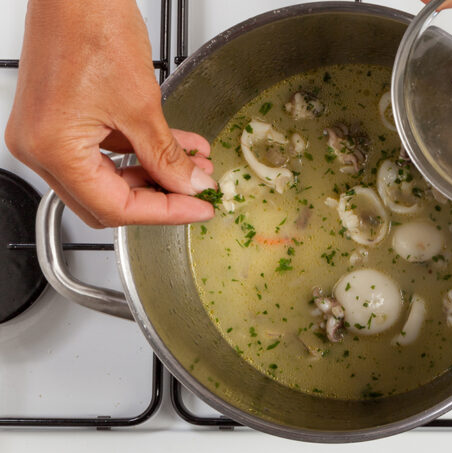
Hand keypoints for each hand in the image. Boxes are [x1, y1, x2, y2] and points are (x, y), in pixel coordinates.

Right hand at [4, 0, 217, 227]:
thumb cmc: (91, 26)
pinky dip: (139, 152)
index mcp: (52, 150)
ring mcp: (45, 135)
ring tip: (193, 167)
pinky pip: (102, 151)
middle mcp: (39, 148)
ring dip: (153, 175)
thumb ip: (167, 155)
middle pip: (106, 201)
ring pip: (107, 179)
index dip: (165, 212)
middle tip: (196, 194)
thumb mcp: (142, 105)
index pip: (115, 208)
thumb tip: (189, 185)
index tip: (199, 209)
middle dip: (157, 199)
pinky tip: (175, 148)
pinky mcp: (59, 120)